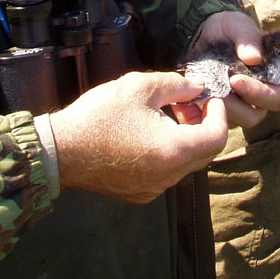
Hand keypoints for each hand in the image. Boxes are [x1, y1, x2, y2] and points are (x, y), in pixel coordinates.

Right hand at [50, 71, 227, 203]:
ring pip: (186, 163)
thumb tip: (197, 87)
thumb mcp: (139, 87)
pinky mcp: (139, 193)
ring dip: (185, 138)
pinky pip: (167, 172)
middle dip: (203, 124)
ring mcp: (154, 188)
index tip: (208, 97)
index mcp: (174, 150)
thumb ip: (175, 85)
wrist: (60, 151)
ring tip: (165, 114)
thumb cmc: (98, 117)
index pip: (218, 137)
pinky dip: (168, 152)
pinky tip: (149, 133)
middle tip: (186, 102)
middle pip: (205, 152)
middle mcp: (169, 176)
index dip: (219, 113)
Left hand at [186, 11, 279, 127]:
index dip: (261, 94)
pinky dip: (205, 111)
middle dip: (237, 106)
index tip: (237, 81)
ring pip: (235, 121)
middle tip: (218, 91)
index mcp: (273, 77)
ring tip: (206, 92)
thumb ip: (248, 38)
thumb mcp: (237, 25)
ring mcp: (238, 105)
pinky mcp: (218, 109)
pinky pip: (214, 120)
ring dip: (221, 110)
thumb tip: (254, 58)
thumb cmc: (227, 29)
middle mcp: (259, 96)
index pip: (277, 97)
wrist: (202, 33)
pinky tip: (195, 96)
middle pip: (256, 115)